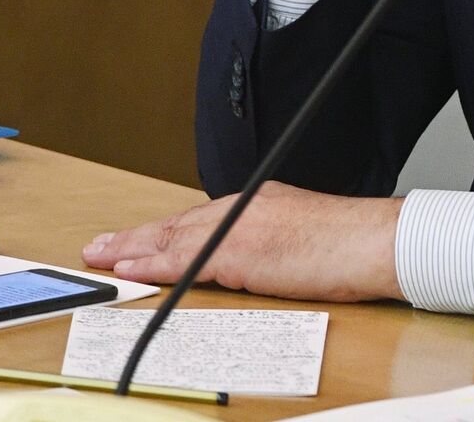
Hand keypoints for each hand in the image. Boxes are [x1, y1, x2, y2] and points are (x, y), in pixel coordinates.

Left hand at [81, 183, 403, 302]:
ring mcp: (238, 227)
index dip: (165, 230)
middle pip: (177, 224)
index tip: (140, 238)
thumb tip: (263, 261)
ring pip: (172, 238)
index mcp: (260, 201)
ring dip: (132, 249)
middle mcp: (243, 207)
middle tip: (100, 245)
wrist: (372, 240)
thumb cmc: (353, 242)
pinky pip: (182, 261)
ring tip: (101, 257)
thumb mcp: (306, 233)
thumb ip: (277, 241)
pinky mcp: (237, 251)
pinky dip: (152, 266)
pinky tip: (131, 271)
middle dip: (136, 236)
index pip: (200, 218)